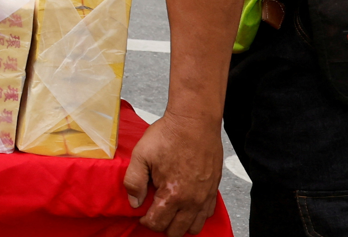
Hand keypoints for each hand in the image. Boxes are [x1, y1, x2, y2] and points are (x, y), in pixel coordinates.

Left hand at [124, 110, 223, 234]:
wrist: (194, 122)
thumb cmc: (168, 136)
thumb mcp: (141, 156)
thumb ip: (134, 182)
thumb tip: (134, 202)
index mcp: (172, 195)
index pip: (157, 223)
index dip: (146, 221)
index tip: (141, 214)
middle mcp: (192, 201)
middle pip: (176, 231)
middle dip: (162, 225)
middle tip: (154, 213)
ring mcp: (205, 197)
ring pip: (194, 227)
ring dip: (180, 224)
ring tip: (170, 212)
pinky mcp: (214, 189)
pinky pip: (207, 214)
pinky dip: (196, 215)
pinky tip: (186, 205)